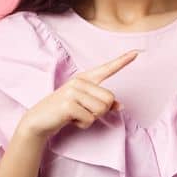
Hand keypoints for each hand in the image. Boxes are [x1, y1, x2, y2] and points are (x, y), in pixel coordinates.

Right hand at [16, 49, 138, 139]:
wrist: (39, 120)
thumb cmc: (64, 112)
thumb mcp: (83, 105)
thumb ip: (102, 103)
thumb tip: (121, 106)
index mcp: (84, 79)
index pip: (107, 68)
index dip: (122, 61)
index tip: (137, 52)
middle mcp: (79, 81)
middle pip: (109, 99)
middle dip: (100, 111)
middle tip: (83, 112)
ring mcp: (72, 91)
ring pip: (101, 109)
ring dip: (91, 118)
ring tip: (75, 115)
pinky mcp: (68, 104)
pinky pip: (90, 119)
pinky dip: (82, 124)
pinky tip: (70, 120)